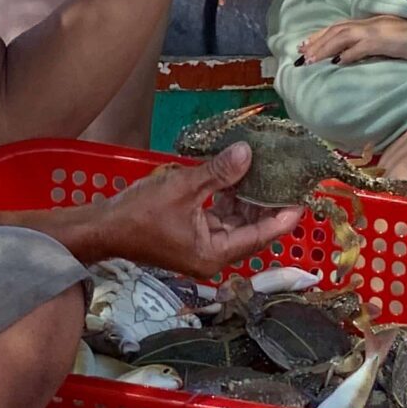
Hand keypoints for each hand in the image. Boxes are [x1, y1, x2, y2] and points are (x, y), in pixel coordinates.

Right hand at [76, 143, 300, 276]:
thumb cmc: (142, 213)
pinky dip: (229, 198)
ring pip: (236, 221)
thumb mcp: (183, 188)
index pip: (260, 235)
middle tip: (288, 176)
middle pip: (251, 229)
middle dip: (267, 203)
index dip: (283, 216)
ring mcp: (201, 246)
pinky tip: (237, 174)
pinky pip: (220, 216)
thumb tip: (248, 153)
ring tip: (267, 169)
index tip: (304, 197)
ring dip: (248, 198)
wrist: (102, 228)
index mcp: (215, 253)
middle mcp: (212, 254)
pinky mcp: (191, 234)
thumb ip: (218, 172)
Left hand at [300, 14, 406, 64]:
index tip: (304, 44)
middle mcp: (370, 23)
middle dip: (316, 42)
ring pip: (343, 36)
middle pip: (337, 29)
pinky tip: (336, 63)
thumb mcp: (390, 40)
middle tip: (299, 55)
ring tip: (310, 61)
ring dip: (325, 48)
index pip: (340, 26)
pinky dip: (347, 54)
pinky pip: (361, 46)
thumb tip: (351, 55)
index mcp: (371, 23)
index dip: (321, 35)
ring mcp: (377, 30)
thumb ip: (372, 44)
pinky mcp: (384, 40)